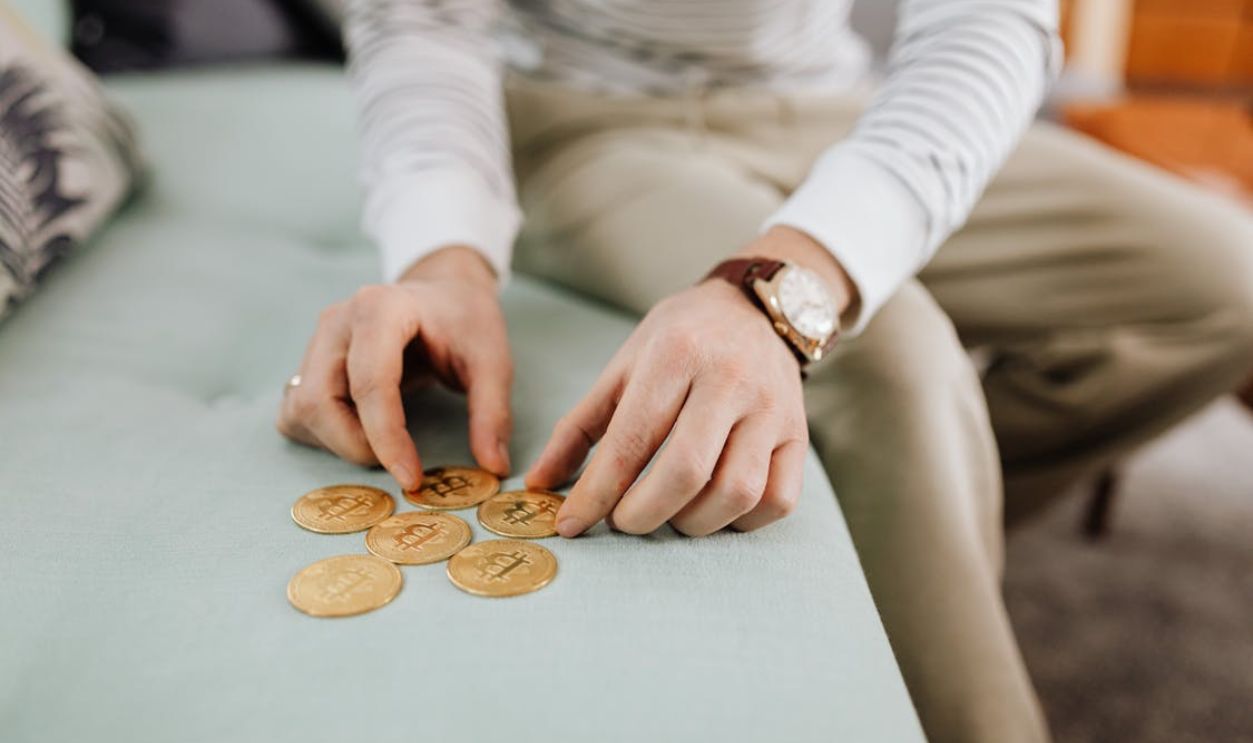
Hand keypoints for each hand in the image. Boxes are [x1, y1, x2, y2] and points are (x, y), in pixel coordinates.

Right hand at [277, 246, 512, 489]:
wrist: (443, 293)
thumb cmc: (465, 322)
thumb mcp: (493, 360)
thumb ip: (492, 411)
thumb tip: (493, 467)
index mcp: (380, 308)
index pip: (369, 383)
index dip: (387, 438)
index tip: (412, 478)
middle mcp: (337, 322)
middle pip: (320, 401)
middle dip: (357, 445)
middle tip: (401, 462)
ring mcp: (316, 342)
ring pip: (302, 410)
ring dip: (339, 443)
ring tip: (385, 443)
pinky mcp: (307, 363)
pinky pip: (296, 412)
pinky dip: (323, 436)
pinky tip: (362, 432)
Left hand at [526, 226, 854, 537]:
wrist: (757, 309)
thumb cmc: (681, 340)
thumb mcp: (624, 366)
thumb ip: (580, 426)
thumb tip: (540, 483)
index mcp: (677, 355)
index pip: (632, 440)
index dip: (597, 493)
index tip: (572, 524)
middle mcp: (730, 379)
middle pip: (685, 472)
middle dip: (643, 515)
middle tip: (623, 521)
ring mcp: (772, 408)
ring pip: (735, 493)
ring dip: (692, 523)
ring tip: (669, 515)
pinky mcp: (799, 435)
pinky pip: (777, 500)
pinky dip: (740, 522)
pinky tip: (713, 511)